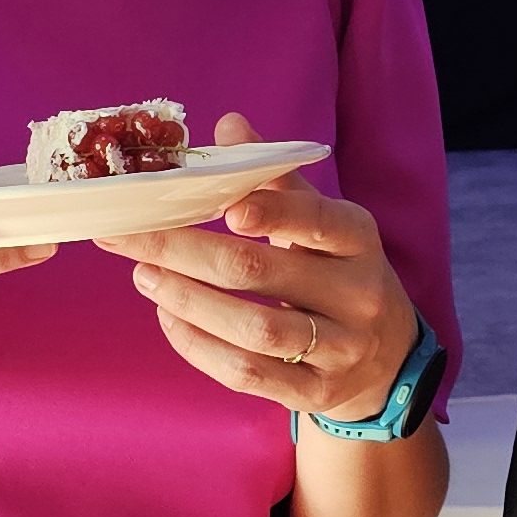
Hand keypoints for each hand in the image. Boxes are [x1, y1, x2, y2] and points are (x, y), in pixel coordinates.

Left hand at [99, 114, 423, 423]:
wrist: (385, 358)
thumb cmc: (338, 273)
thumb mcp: (324, 222)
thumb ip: (276, 178)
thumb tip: (229, 124)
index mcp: (357, 238)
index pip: (313, 220)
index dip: (270, 211)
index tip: (223, 206)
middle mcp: (357, 294)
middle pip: (261, 270)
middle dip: (185, 250)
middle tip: (130, 236)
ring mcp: (340, 349)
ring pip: (254, 329)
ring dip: (187, 301)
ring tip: (144, 276)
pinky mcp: (317, 391)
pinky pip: (248, 374)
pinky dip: (199, 347)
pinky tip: (169, 317)